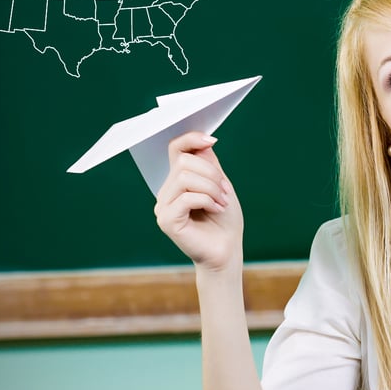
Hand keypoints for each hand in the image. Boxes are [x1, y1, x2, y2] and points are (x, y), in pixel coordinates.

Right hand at [154, 131, 243, 270]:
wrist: (227, 250)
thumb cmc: (225, 221)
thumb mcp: (222, 186)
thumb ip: (210, 165)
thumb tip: (204, 141)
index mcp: (178, 181)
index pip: (175, 149)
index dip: (191, 139)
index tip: (212, 139)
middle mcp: (167, 191)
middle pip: (183, 162)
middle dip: (211, 173)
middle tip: (225, 191)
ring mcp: (163, 206)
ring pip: (184, 178)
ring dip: (211, 188)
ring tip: (222, 202)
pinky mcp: (166, 220)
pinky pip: (185, 198)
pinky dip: (206, 200)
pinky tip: (216, 209)